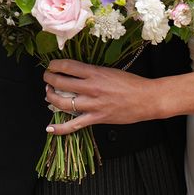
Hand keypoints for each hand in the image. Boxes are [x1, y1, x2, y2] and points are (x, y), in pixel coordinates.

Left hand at [42, 59, 158, 134]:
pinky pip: (74, 125)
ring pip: (63, 102)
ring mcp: (93, 104)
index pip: (68, 66)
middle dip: (49, 79)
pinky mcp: (96, 118)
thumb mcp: (111, 71)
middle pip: (61, 82)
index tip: (51, 66)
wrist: (146, 99)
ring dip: (51, 97)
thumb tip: (77, 74)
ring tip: (48, 94)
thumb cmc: (131, 83)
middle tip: (47, 77)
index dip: (55, 65)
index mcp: (96, 72)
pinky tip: (50, 128)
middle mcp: (92, 87)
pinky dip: (60, 128)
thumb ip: (94, 72)